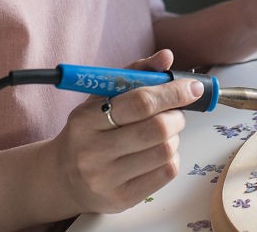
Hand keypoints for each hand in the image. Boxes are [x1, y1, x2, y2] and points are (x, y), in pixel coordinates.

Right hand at [47, 50, 201, 213]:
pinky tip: (157, 153)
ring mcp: (106, 179)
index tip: (192, 87)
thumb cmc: (91, 129)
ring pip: (165, 150)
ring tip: (162, 133)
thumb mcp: (104, 96)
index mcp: (86, 119)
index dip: (173, 92)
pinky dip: (171, 158)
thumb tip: (166, 57)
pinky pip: (166, 173)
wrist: (63, 176)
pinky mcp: (121, 199)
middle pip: (158, 129)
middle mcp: (92, 151)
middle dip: (177, 116)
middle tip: (174, 113)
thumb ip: (137, 72)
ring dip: (174, 137)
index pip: (141, 102)